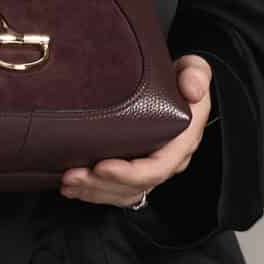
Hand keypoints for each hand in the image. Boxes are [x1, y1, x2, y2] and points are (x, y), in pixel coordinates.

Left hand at [60, 55, 212, 209]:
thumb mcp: (193, 69)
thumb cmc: (180, 79)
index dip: (130, 173)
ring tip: (68, 182)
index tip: (102, 166)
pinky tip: (72, 189)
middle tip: (72, 175)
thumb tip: (193, 91)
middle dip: (102, 184)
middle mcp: (170, 160)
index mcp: (183, 140)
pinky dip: (93, 194)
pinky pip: (117, 193)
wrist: (173, 86)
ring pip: (124, 193)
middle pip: (136, 185)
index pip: (159, 167)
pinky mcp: (136, 173)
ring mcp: (152, 169)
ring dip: (93, 192)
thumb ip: (196, 74)